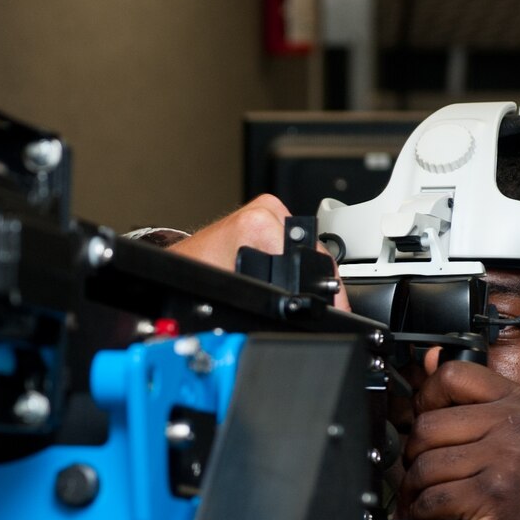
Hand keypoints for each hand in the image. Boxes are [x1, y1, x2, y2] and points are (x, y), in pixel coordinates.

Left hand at [168, 196, 349, 309]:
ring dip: (306, 270)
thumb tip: (298, 310)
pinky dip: (294, 259)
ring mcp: (267, 209)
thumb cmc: (199, 271)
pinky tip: (288, 275)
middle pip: (312, 250)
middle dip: (319, 281)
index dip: (326, 286)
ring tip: (299, 290)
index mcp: (259, 222)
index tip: (336, 305)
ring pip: (305, 246)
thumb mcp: (238, 288)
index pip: (310, 255)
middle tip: (322, 304)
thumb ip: (269, 295)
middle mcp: (265, 210)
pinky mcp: (266, 214)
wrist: (183, 261)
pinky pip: (291, 240)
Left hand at [397, 350, 519, 519]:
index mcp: (519, 401)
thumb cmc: (519, 495)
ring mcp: (510, 459)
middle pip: (427, 424)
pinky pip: (431, 496)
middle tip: (427, 474)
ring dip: (416, 487)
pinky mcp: (494, 495)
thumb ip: (465, 401)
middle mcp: (519, 424)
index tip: (428, 420)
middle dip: (415, 455)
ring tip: (432, 495)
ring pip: (424, 463)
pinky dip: (423, 510)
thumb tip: (427, 357)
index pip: (452, 374)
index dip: (427, 399)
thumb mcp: (502, 438)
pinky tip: (436, 513)